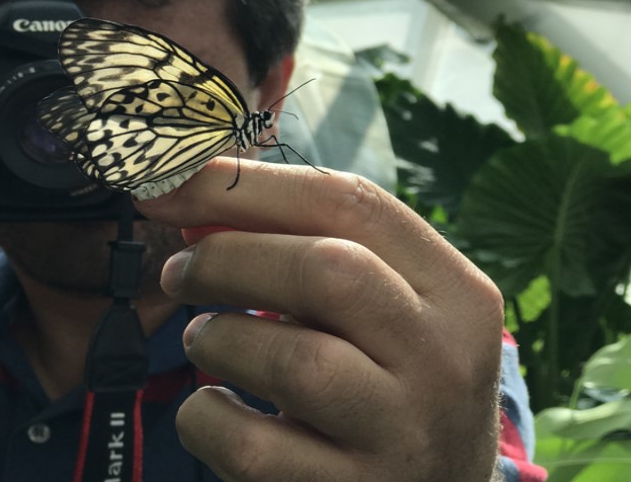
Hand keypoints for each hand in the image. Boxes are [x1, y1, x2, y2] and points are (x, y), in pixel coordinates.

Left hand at [136, 159, 504, 481]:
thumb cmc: (385, 383)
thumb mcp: (379, 309)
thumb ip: (304, 247)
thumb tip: (189, 195)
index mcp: (457, 293)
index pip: (352, 203)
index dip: (247, 185)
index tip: (173, 184)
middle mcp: (445, 362)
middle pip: (328, 271)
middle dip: (228, 257)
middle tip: (179, 270)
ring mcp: (403, 437)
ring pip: (294, 362)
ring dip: (217, 338)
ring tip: (205, 340)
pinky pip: (250, 446)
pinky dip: (206, 417)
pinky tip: (214, 410)